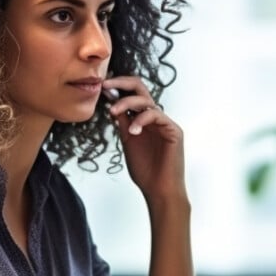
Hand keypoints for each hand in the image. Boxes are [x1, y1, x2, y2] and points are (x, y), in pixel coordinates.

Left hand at [103, 76, 185, 201]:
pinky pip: (157, 115)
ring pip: (146, 101)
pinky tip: (133, 130)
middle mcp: (155, 118)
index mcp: (144, 120)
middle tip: (105, 85)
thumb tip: (112, 105)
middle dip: (122, 83)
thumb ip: (123, 124)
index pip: (133, 95)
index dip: (118, 88)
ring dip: (126, 103)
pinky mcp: (174, 130)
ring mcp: (165, 123)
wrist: (159, 191)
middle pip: (141, 89)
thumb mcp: (128, 142)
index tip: (102, 88)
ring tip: (113, 112)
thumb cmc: (146, 171)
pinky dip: (141, 119)